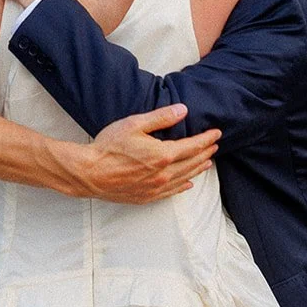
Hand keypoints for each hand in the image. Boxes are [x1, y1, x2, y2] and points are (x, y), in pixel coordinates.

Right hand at [75, 105, 218, 204]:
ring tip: (207, 163)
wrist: (90, 173)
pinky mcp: (146, 196)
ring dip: (197, 169)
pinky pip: (171, 192)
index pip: (192, 146)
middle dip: (205, 153)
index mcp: (163, 155)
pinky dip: (182, 186)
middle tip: (214, 146)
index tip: (216, 134)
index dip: (206, 139)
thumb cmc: (109, 147)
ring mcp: (155, 188)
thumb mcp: (134, 124)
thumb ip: (161, 117)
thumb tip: (183, 110)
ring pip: (184, 178)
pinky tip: (187, 183)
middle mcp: (163, 174)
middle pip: (191, 163)